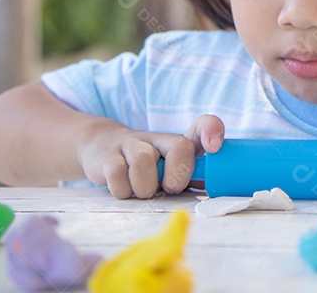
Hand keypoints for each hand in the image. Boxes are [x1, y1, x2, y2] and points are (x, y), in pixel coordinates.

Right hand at [76, 114, 224, 198]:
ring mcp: (131, 144)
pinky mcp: (107, 156)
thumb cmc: (146, 167)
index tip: (214, 147)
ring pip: (144, 162)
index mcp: (177, 143)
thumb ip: (190, 177)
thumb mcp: (169, 169)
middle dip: (178, 174)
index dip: (211, 131)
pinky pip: (117, 176)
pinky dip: (123, 190)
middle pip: (180, 147)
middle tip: (168, 188)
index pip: (202, 126)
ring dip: (145, 187)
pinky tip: (123, 189)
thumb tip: (212, 190)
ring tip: (142, 191)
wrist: (102, 149)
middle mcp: (158, 139)